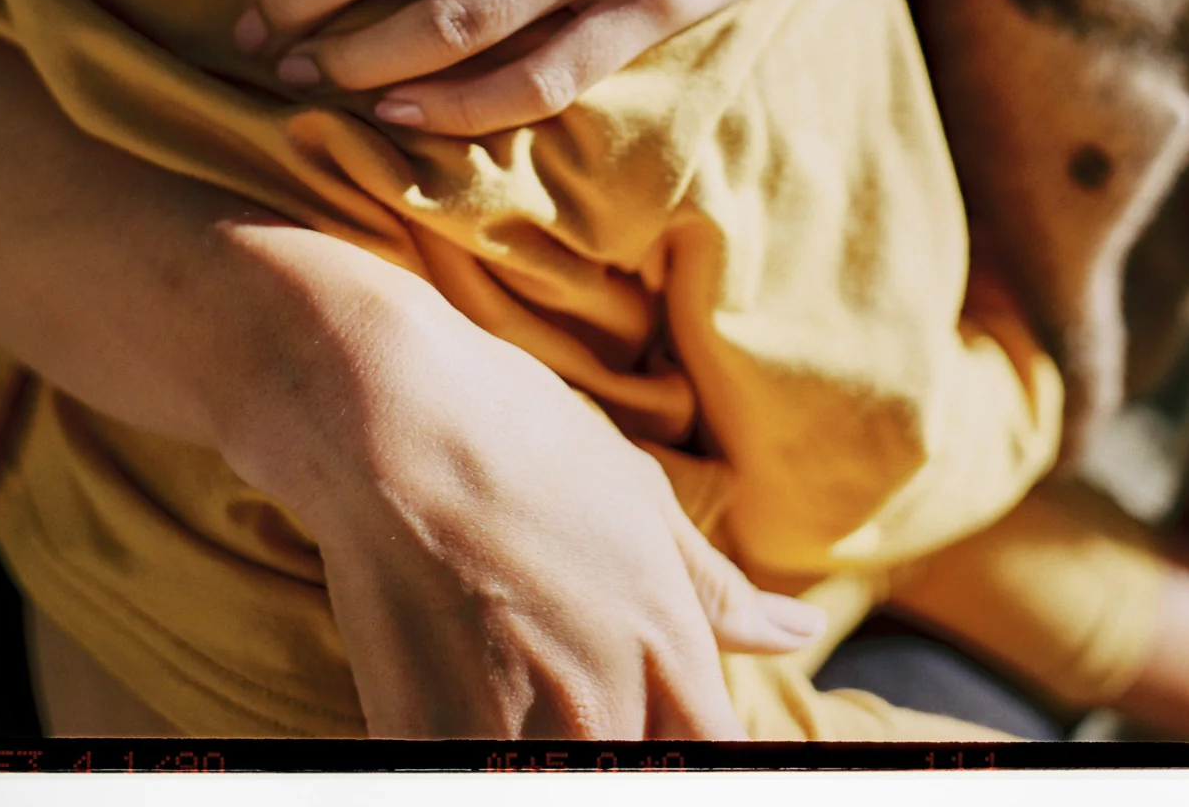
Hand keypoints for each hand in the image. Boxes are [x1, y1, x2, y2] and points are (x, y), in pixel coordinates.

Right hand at [220, 242, 824, 738]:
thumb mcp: (637, 494)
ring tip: (507, 671)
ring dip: (543, 746)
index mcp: (667, 647)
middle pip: (639, 775)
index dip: (699, 747)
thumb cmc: (519, 435)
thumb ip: (719, 587)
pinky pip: (470, 775)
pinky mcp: (427, 743)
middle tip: (569, 673)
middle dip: (622, 739)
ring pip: (556, 779)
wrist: (389, 417)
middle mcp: (603, 707)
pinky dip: (470, 742)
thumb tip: (799, 630)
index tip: (674, 727)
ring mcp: (513, 736)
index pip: (717, 758)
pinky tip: (454, 680)